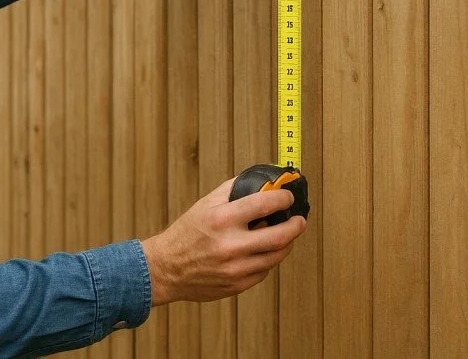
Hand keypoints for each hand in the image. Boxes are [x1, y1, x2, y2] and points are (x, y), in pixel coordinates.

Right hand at [139, 177, 306, 304]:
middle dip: (296, 225)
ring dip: (287, 243)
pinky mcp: (237, 285)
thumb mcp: (205, 204)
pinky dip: (269, 259)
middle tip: (300, 220)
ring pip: (276, 256)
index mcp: (222, 219)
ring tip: (286, 235)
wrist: (167, 268)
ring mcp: (235, 268)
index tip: (288, 197)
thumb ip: (233, 190)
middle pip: (280, 236)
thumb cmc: (186, 233)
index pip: (264, 204)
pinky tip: (265, 251)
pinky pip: (264, 271)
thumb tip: (261, 183)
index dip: (283, 198)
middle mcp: (231, 245)